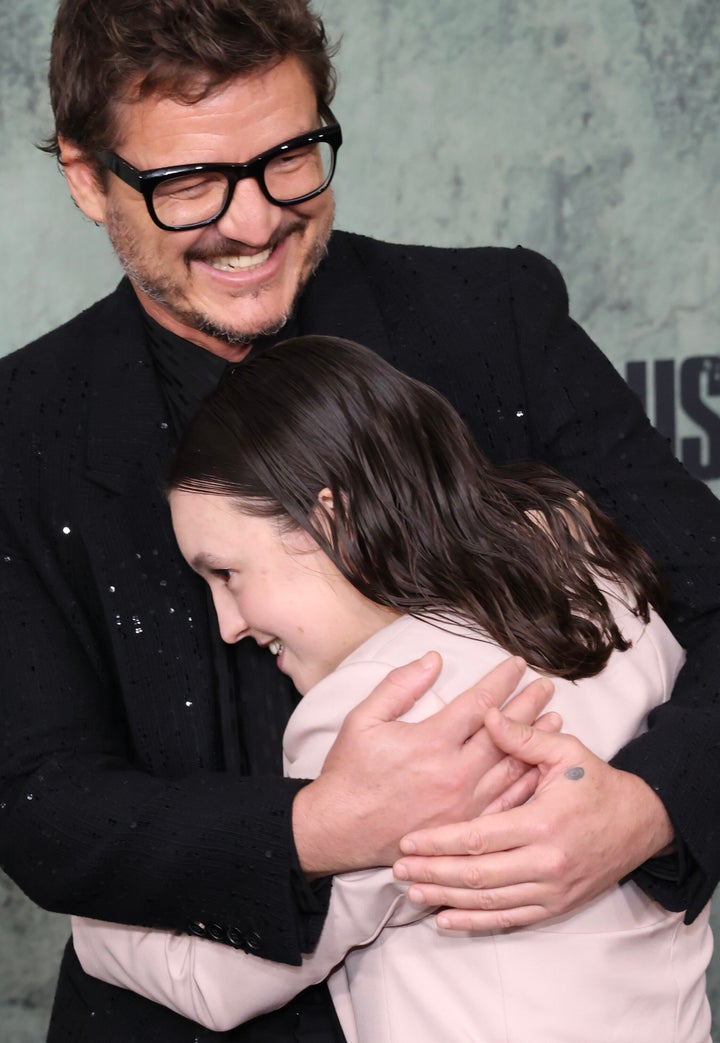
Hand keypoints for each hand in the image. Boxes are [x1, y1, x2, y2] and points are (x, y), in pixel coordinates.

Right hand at [293, 654, 555, 874]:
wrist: (339, 830)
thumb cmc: (350, 773)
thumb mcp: (363, 719)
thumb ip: (399, 686)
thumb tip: (433, 659)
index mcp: (431, 741)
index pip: (478, 703)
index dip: (501, 680)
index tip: (518, 664)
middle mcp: (454, 772)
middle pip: (504, 732)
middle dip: (529, 705)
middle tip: (547, 686)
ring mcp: (464, 803)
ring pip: (511, 766)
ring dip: (535, 741)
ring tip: (555, 719)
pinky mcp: (466, 827)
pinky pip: (506, 802)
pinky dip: (527, 781)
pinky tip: (538, 767)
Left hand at [394, 708, 674, 928]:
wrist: (640, 823)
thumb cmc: (596, 783)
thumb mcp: (565, 751)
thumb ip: (522, 737)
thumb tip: (486, 713)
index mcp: (543, 823)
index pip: (481, 837)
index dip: (441, 841)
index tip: (409, 840)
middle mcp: (547, 862)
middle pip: (478, 874)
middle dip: (435, 874)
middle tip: (399, 870)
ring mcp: (552, 889)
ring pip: (490, 901)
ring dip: (448, 899)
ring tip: (414, 893)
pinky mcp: (557, 905)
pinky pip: (511, 918)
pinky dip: (477, 921)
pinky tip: (448, 919)